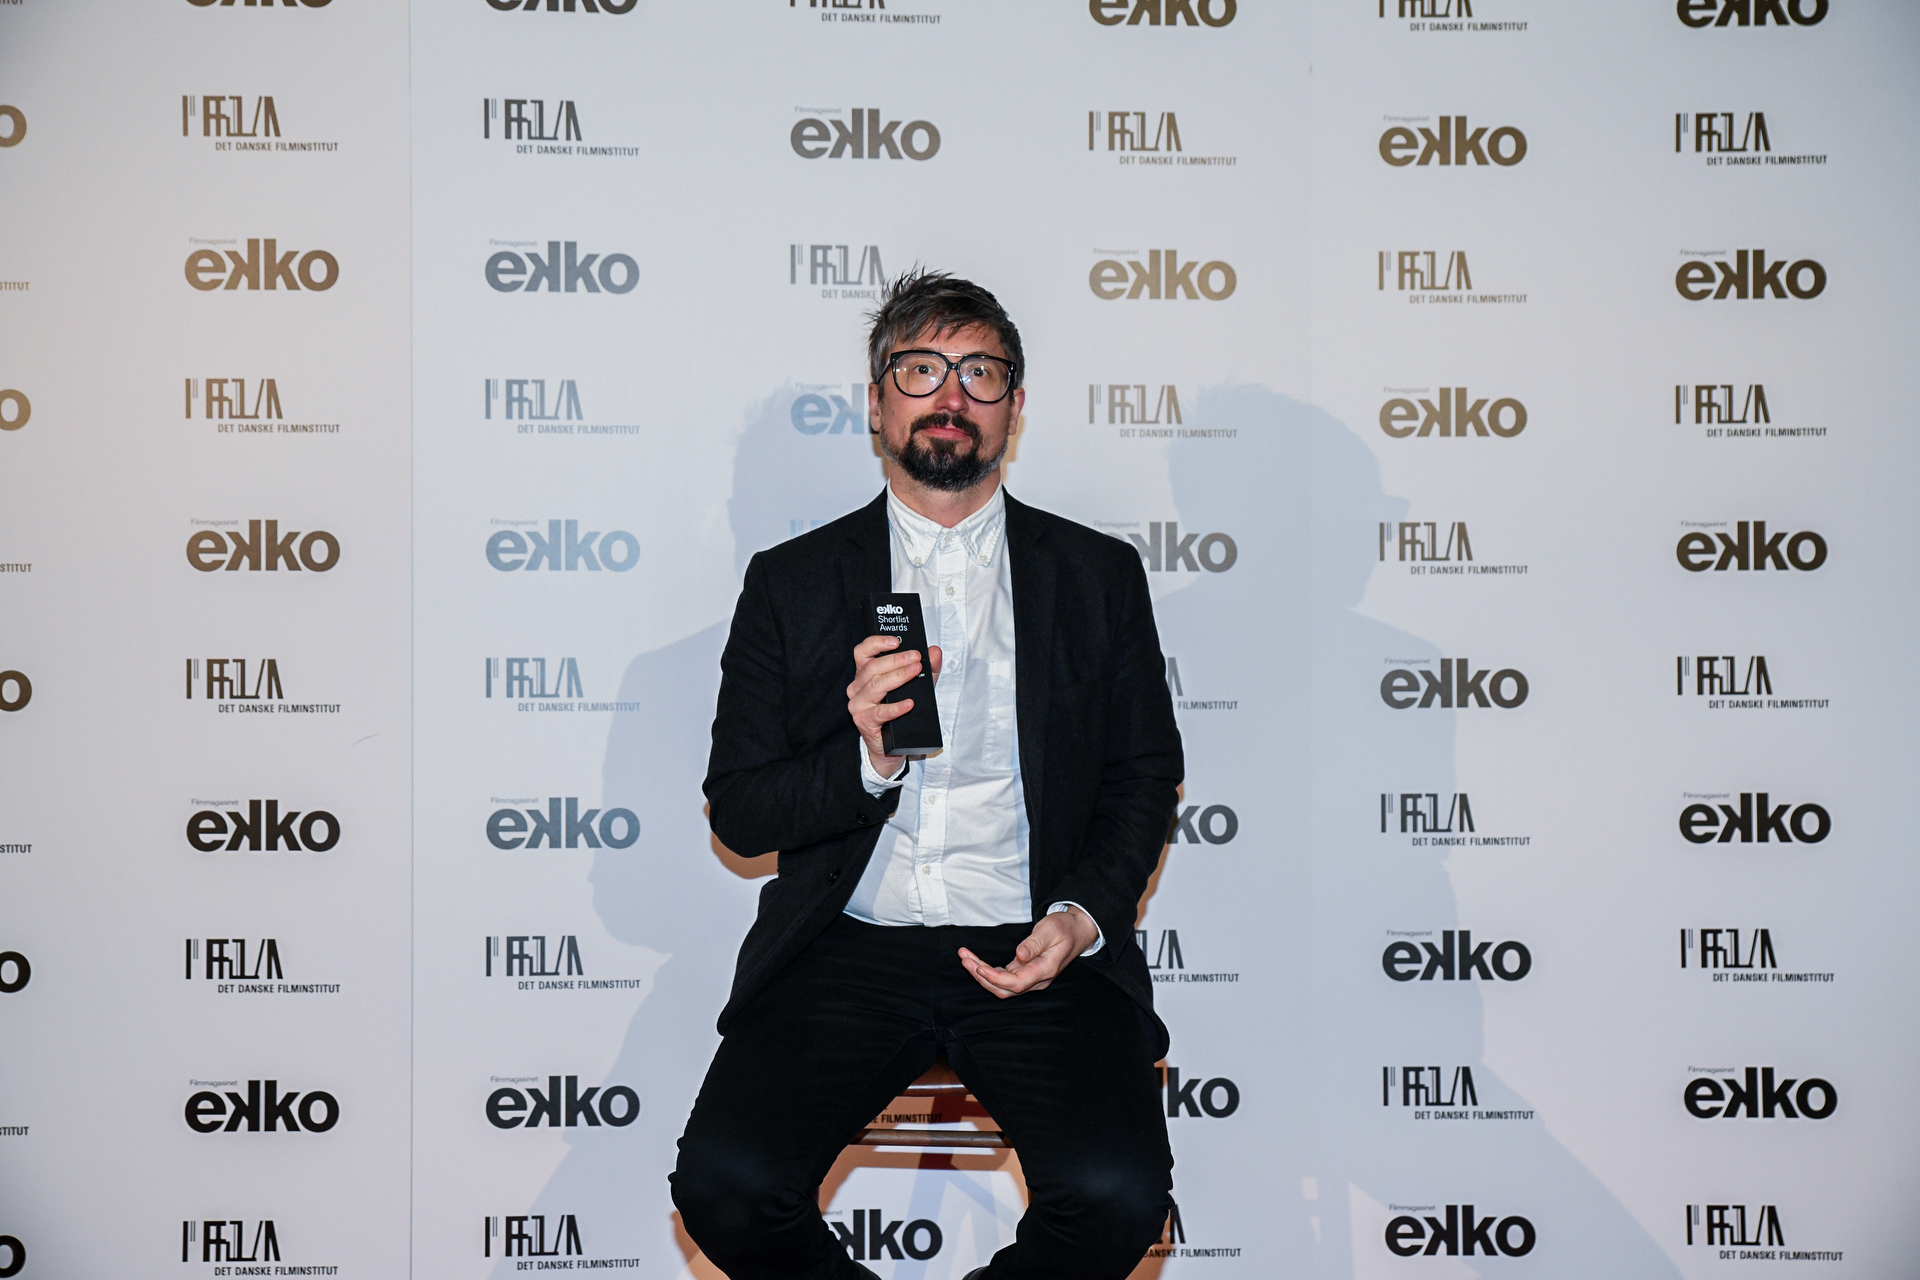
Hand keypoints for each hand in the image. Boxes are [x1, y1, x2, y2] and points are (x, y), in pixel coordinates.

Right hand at [847, 633, 941, 777]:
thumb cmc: (899, 712)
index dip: (876, 643)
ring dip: (898, 677)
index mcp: (864, 675)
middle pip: (872, 667)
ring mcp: (858, 705)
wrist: (891, 745)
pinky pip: (880, 712)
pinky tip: (910, 703)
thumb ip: (927, 669)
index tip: (896, 641)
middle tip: (916, 658)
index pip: (863, 652)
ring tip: (915, 671)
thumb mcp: (916, 686)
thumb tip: (935, 652)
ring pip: (875, 686)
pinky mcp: (864, 722)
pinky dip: (896, 707)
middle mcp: (857, 688)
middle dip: (896, 660)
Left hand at [958, 907, 1099, 998]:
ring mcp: (1031, 978)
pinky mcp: (1025, 972)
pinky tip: (976, 961)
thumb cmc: (1064, 928)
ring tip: (965, 957)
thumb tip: (1019, 955)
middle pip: (1004, 989)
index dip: (995, 978)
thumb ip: (1035, 943)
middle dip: (981, 976)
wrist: (1076, 931)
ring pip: (1002, 985)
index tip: (978, 967)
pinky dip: (988, 971)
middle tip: (964, 957)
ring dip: (981, 973)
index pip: (1016, 983)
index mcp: (1045, 970)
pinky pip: (1004, 978)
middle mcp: (1037, 979)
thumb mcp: (1051, 929)